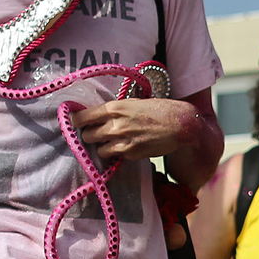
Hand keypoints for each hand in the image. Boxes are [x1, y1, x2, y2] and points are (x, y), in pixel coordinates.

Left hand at [72, 98, 201, 162]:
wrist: (181, 125)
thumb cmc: (160, 109)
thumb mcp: (134, 102)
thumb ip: (115, 110)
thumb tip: (99, 116)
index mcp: (114, 109)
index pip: (81, 118)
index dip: (77, 121)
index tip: (78, 123)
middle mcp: (115, 126)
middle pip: (87, 136)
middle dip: (90, 135)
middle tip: (97, 133)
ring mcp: (123, 142)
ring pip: (98, 150)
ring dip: (102, 146)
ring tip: (111, 141)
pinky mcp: (131, 154)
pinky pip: (115, 156)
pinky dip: (117, 153)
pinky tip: (126, 146)